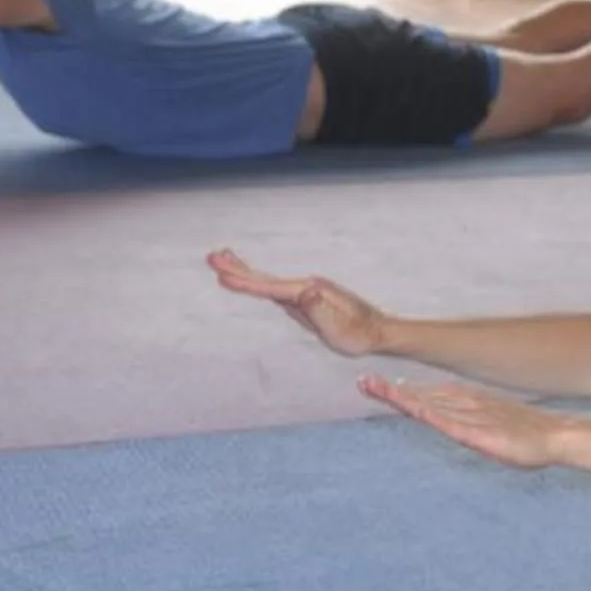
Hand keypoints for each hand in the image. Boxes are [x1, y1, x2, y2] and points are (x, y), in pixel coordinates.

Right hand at [209, 249, 390, 355]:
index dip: (245, 283)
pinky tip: (253, 281)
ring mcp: (305, 291)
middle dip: (238, 269)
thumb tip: (306, 291)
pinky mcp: (306, 299)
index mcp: (309, 291)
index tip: (222, 276)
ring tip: (222, 260)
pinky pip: (276, 289)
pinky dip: (259, 282)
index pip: (271, 288)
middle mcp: (306, 286)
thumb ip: (320, 310)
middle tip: (212, 256)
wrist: (378, 331)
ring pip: (268, 281)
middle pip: (265, 278)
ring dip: (244, 271)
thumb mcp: (339, 327)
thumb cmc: (359, 334)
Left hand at [360, 373, 561, 468]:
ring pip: (431, 406)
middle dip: (392, 392)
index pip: (427, 396)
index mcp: (466, 404)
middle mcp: (466, 407)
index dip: (401, 390)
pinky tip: (415, 411)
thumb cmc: (526, 434)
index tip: (374, 383)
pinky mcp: (482, 434)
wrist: (557, 436)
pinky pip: (452, 424)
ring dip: (403, 398)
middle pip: (423, 398)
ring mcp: (473, 418)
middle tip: (363, 382)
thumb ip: (471, 422)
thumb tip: (451, 417)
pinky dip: (431, 415)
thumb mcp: (491, 427)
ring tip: (376, 389)